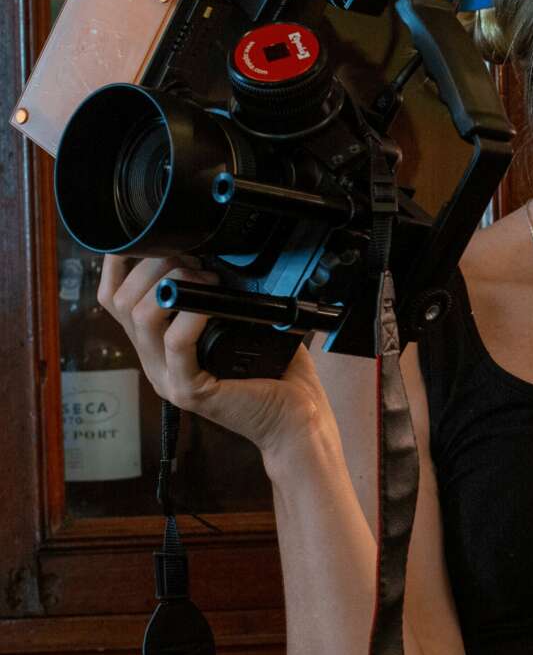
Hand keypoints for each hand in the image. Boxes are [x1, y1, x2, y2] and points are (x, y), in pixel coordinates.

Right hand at [98, 254, 336, 468]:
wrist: (297, 417)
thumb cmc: (274, 368)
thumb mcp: (239, 320)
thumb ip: (218, 292)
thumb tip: (218, 248)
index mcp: (159, 344)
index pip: (114, 298)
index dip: (122, 262)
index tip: (155, 237)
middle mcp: (155, 361)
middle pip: (122, 301)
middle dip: (155, 264)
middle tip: (195, 257)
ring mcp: (167, 378)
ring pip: (141, 317)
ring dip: (174, 283)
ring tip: (208, 277)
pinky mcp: (189, 391)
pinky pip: (176, 343)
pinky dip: (192, 314)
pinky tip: (212, 304)